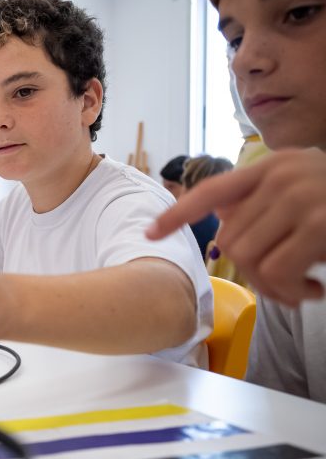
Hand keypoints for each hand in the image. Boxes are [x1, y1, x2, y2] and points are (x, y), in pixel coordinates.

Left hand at [147, 147, 325, 305]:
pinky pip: (276, 272)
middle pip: (228, 239)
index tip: (150, 233)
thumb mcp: (300, 192)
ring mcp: (300, 196)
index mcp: (270, 167)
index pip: (212, 191)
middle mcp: (282, 175)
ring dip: (272, 287)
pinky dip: (291, 292)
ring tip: (298, 289)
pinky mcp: (320, 224)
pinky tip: (313, 289)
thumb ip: (260, 201)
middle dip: (250, 273)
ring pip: (246, 257)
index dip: (178, 214)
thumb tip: (223, 219)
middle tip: (281, 286)